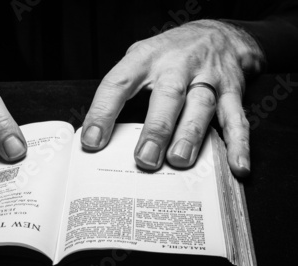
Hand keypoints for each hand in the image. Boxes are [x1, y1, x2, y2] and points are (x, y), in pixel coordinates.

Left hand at [81, 20, 264, 176]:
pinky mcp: (232, 90)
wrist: (216, 33)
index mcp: (145, 58)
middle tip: (145, 158)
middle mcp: (177, 66)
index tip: (92, 141)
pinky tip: (237, 165)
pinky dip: (239, 143)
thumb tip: (98, 135)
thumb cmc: (168, 55)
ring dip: (190, 135)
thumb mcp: (139, 60)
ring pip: (201, 106)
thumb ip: (122, 90)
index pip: (118, 84)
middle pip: (167, 96)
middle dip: (156, 129)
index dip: (102, 112)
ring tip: (179, 160)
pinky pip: (236, 118)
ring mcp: (207, 77)